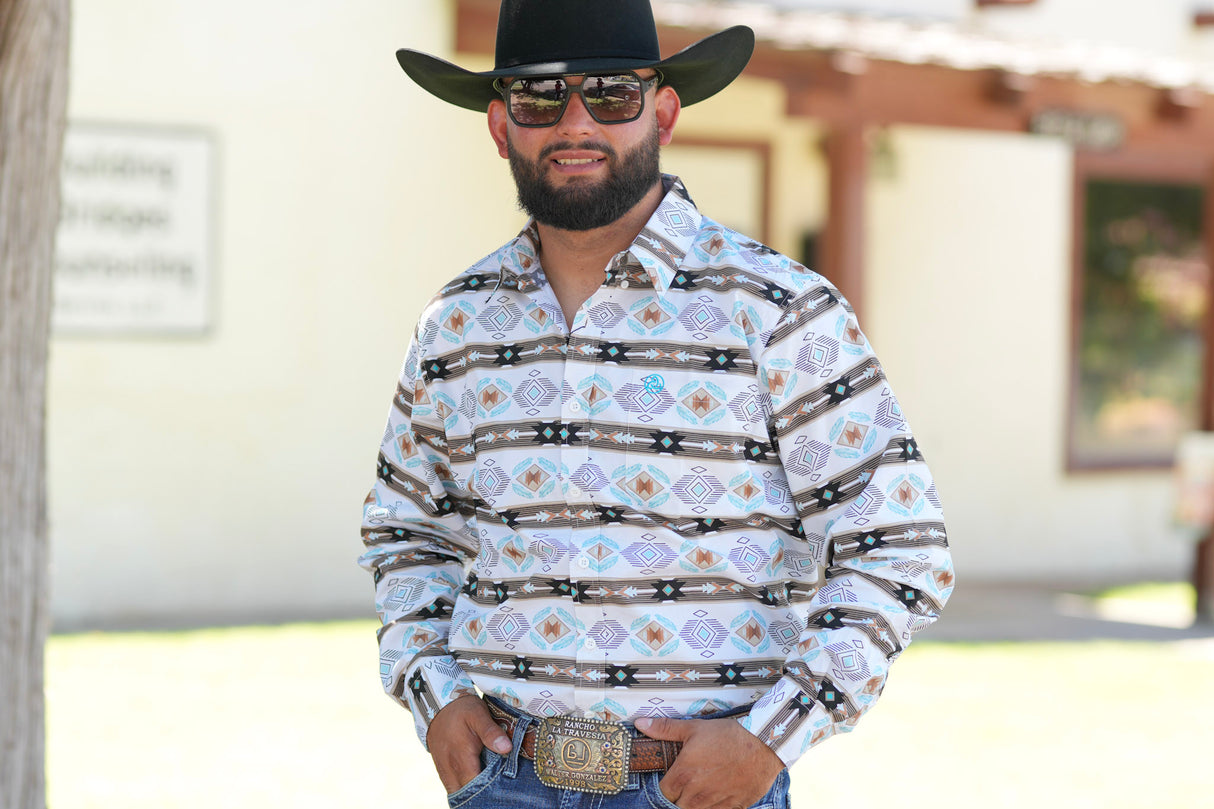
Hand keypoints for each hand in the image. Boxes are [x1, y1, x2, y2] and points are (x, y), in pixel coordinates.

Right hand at [426, 695, 512, 793]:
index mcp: (461, 757)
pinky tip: (477, 783)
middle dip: (483, 793)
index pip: (476, 786)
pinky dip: (464, 787)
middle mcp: (451, 769)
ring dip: (473, 791)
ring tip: (489, 787)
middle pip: (468, 792)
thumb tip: (506, 748)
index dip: (490, 789)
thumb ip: (491, 732)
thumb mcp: (478, 714)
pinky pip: (453, 787)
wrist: (438, 706)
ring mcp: (445, 771)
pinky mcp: (442, 770)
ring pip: (459, 792)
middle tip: (499, 788)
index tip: (504, 786)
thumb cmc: (462, 710)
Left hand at [636, 715, 784, 808]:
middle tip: (688, 782)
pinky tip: (718, 793)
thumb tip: (641, 725)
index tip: (671, 780)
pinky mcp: (734, 806)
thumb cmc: (728, 735)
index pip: (664, 793)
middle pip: (679, 805)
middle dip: (680, 796)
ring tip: (702, 787)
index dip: (666, 787)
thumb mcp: (694, 728)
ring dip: (696, 802)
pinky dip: (714, 806)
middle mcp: (697, 793)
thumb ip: (665, 729)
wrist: (763, 744)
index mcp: (684, 774)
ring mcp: (716, 802)